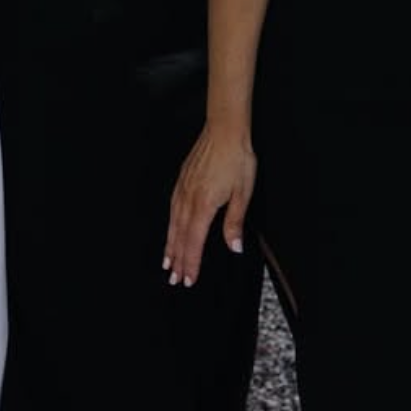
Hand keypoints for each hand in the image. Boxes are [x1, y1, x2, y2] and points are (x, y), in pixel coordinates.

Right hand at [165, 124, 256, 288]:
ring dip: (170, 244)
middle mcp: (189, 197)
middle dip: (177, 258)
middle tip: (173, 277)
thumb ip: (234, 222)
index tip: (188, 279)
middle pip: (180, 234)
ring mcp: (183, 187)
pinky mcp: (182, 179)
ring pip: (173, 222)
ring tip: (166, 260)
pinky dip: (170, 223)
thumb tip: (233, 246)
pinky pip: (172, 207)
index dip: (190, 262)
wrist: (225, 131)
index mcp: (204, 203)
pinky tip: (170, 228)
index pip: (194, 240)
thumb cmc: (237, 159)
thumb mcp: (243, 193)